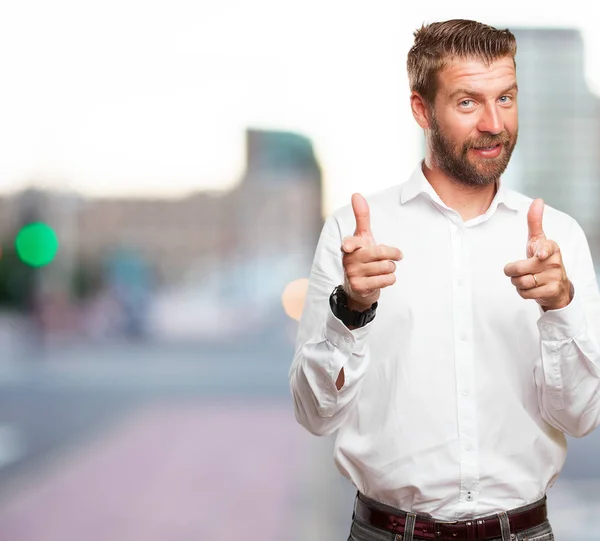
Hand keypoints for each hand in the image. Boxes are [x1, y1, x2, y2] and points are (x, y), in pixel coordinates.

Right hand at [341, 193, 401, 310]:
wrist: (358, 287)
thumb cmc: (362, 257)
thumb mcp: (362, 237)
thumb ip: (361, 216)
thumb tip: (356, 194)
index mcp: (349, 245)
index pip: (350, 242)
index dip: (350, 244)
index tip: (348, 247)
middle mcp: (348, 259)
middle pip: (380, 253)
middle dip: (393, 254)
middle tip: (397, 256)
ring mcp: (352, 274)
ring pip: (386, 267)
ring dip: (391, 268)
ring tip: (383, 269)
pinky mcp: (360, 287)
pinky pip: (386, 280)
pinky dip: (390, 279)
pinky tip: (382, 279)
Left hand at [503, 198, 572, 310]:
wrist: (557, 286)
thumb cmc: (543, 260)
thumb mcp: (538, 240)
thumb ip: (535, 222)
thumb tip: (538, 200)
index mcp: (552, 247)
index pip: (546, 247)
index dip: (542, 251)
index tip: (540, 255)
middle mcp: (554, 262)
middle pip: (518, 269)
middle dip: (512, 271)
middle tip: (518, 270)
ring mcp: (554, 278)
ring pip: (520, 282)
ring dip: (516, 282)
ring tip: (526, 279)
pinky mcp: (551, 292)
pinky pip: (525, 293)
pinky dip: (522, 292)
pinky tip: (531, 288)